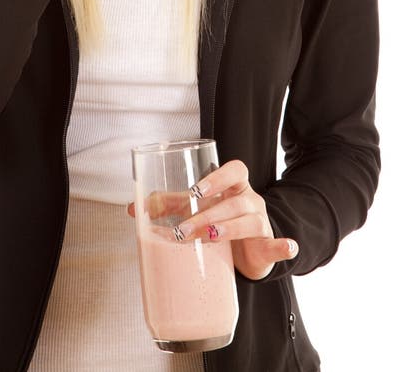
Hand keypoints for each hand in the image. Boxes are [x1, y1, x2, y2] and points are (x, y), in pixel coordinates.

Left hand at [127, 159, 298, 279]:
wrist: (247, 249)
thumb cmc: (218, 220)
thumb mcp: (196, 208)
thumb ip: (168, 205)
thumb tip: (132, 208)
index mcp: (234, 186)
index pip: (234, 170)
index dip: (217, 177)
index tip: (196, 189)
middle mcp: (250, 200)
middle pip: (235, 200)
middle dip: (208, 213)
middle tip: (183, 229)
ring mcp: (261, 223)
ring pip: (250, 220)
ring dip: (229, 228)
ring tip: (210, 237)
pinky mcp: (267, 247)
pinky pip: (278, 244)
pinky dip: (283, 246)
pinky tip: (287, 246)